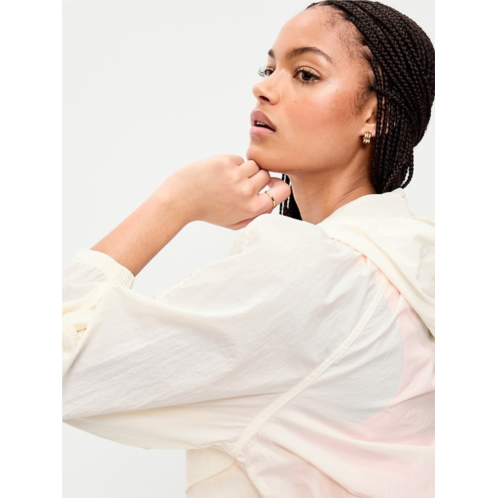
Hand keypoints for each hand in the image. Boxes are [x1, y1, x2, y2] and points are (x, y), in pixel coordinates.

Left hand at [162, 155, 290, 229]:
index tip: (272, 185)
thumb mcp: (234, 222)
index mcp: (251, 208)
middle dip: (255, 177)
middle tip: (239, 184)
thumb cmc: (207, 211)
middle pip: (266, 175)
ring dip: (243, 170)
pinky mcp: (225, 162)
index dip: (278, 186)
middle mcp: (246, 192)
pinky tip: (219, 174)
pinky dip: (231, 164)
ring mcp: (236, 175)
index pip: (282, 191)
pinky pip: (238, 159)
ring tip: (227, 179)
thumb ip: (255, 214)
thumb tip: (272, 201)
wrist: (181, 200)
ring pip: (253, 165)